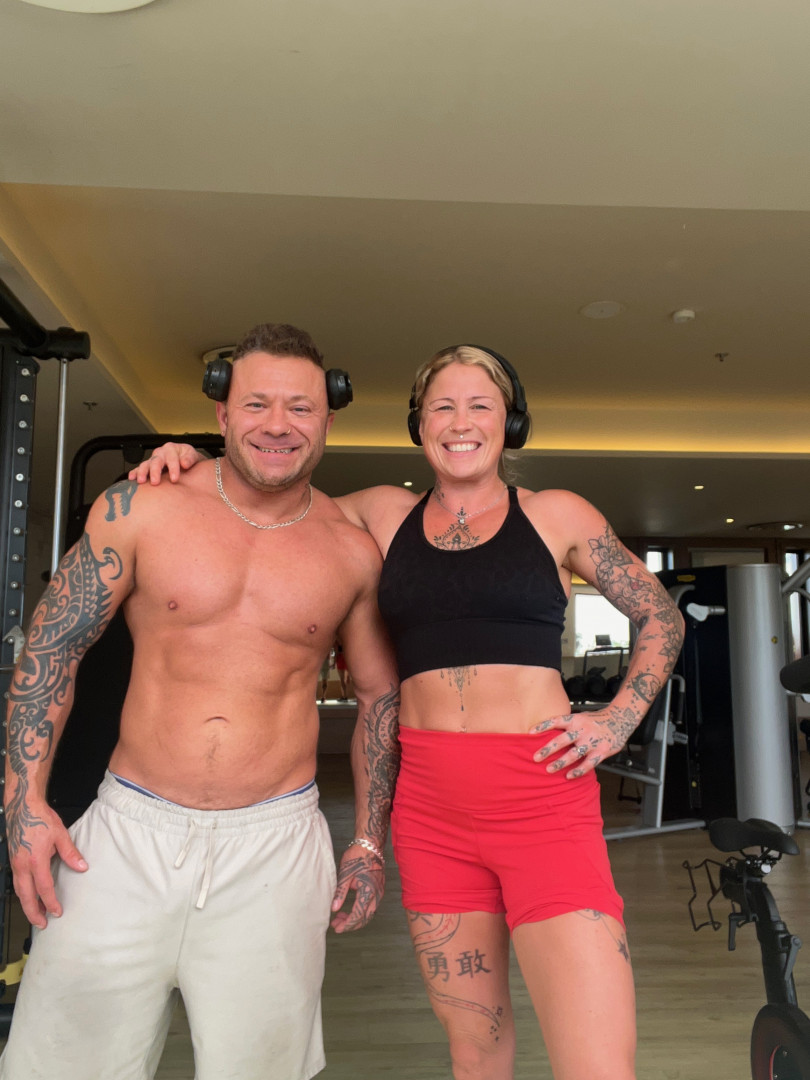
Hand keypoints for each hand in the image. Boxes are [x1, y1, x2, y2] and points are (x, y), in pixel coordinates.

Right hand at [9, 805, 87, 928]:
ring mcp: (15, 864)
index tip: (57, 912)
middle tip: (42, 924)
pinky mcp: (13, 861)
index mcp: (35, 861)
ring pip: (19, 891)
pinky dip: (23, 893)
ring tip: (37, 914)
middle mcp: (22, 866)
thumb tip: (82, 867)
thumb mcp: (60, 834)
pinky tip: (30, 896)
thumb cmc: (40, 819)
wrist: (22, 807)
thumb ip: (70, 853)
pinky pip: (17, 883)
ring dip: (27, 905)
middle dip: (33, 913)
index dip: (51, 903)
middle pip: (26, 897)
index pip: (44, 889)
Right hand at [128, 443, 202, 484]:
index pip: (172, 458)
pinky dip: (134, 473)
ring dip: (142, 473)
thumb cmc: (188, 458)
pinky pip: (138, 469)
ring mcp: (153, 460)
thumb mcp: (192, 455)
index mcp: (171, 449)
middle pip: (156, 461)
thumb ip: (190, 458)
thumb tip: (185, 464)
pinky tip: (132, 478)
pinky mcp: (147, 467)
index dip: (173, 468)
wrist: (185, 461)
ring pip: (145, 464)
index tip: (174, 479)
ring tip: (141, 481)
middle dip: (155, 471)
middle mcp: (160, 453)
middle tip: (155, 482)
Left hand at [330, 849, 383, 932]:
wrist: (370, 844)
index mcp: (368, 891)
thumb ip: (340, 892)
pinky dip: (361, 910)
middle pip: (365, 918)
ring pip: (369, 913)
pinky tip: (350, 908)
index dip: (347, 924)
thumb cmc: (357, 856)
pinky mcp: (379, 889)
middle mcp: (376, 894)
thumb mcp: (345, 874)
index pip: (358, 915)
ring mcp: (379, 892)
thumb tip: (334, 908)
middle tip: (336, 925)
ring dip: (355, 918)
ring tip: (340, 917)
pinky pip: (371, 906)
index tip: (337, 927)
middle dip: (350, 924)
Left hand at [530, 705, 637, 778]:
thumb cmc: (596, 720)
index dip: (543, 726)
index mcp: (575, 720)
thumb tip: (548, 732)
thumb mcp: (581, 716)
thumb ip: (568, 724)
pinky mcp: (601, 752)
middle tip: (536, 757)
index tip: (530, 732)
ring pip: (573, 754)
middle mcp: (582, 730)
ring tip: (549, 769)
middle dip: (548, 749)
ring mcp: (592, 742)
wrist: (621, 720)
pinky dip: (578, 771)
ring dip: (560, 763)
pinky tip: (569, 776)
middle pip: (562, 740)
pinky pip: (588, 764)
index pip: (556, 721)